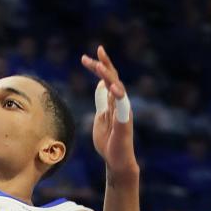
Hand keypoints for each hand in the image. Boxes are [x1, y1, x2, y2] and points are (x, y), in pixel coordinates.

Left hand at [82, 44, 137, 179]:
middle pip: (113, 78)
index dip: (98, 67)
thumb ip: (101, 102)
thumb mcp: (100, 118)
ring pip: (117, 87)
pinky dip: (117, 94)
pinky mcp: (124, 120)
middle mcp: (120, 103)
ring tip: (98, 65)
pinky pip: (122, 104)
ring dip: (108, 75)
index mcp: (113, 102)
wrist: (116, 160)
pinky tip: (110, 86)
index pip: (106, 79)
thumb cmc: (108, 142)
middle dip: (104, 64)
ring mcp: (123, 110)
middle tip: (97, 50)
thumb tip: (100, 86)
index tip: (86, 58)